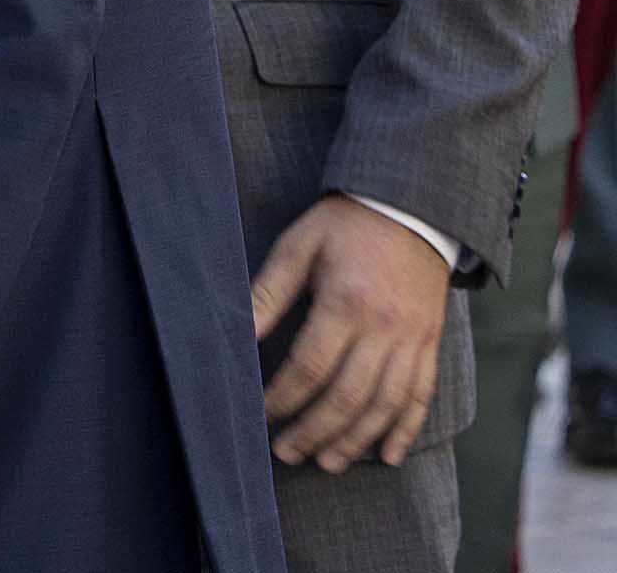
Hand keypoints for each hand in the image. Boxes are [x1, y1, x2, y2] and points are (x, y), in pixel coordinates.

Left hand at [253, 195, 451, 470]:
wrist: (410, 208)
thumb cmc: (344, 225)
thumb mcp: (298, 245)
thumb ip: (269, 292)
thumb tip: (240, 332)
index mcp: (346, 302)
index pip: (311, 366)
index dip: (283, 397)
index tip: (260, 414)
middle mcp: (385, 328)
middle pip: (349, 396)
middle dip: (315, 431)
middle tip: (286, 453)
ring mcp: (413, 340)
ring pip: (387, 405)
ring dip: (356, 440)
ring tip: (327, 462)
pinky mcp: (431, 344)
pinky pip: (421, 396)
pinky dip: (405, 430)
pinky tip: (387, 455)